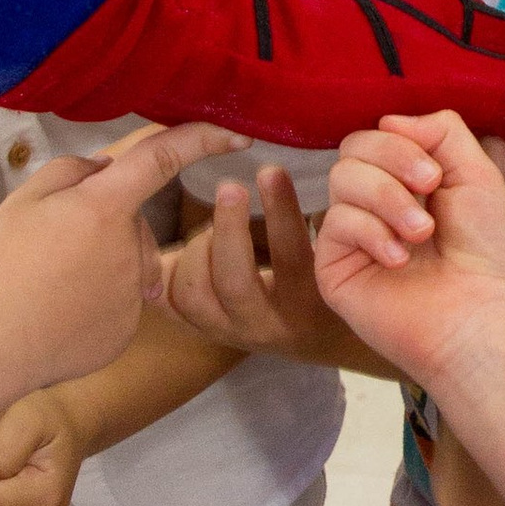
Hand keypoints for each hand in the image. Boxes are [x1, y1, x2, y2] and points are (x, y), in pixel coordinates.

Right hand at [0, 122, 234, 399]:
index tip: (237, 133)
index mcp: (104, 206)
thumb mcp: (25, 199)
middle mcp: (132, 248)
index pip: (163, 158)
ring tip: (51, 283)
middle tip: (52, 245)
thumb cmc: (0, 265)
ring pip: (128, 264)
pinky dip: (97, 303)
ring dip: (103, 264)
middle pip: (132, 222)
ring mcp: (134, 294)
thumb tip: (107, 169)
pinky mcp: (127, 330)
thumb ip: (73, 171)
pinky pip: (121, 303)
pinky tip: (60, 313)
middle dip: (105, 224)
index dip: (203, 139)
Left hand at [160, 168, 381, 373]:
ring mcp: (226, 330)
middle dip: (228, 229)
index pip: (291, 256)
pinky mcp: (198, 329)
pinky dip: (171, 267)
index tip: (271, 170)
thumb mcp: (336, 258)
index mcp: (305, 303)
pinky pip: (169, 301)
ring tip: (213, 227)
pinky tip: (183, 246)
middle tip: (230, 186)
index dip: (280, 211)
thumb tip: (317, 168)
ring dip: (198, 248)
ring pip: (194, 292)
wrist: (312, 337)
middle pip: (234, 280)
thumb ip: (330, 221)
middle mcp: (264, 323)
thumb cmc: (327, 279)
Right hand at [316, 112, 504, 386]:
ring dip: (388, 198)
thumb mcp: (476, 173)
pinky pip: (334, 221)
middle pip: (353, 147)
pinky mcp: (333, 266)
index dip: (402, 143)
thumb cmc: (487, 253)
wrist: (481, 316)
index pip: (378, 134)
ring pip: (341, 178)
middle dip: (395, 162)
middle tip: (430, 191)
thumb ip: (440, 131)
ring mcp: (352, 234)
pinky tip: (400, 260)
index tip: (436, 175)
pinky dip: (372, 232)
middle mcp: (374, 202)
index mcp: (406, 180)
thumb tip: (388, 120)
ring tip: (422, 234)